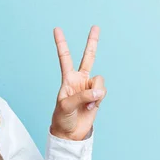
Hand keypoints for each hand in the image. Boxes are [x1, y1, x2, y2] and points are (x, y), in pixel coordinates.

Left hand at [49, 25, 106, 140]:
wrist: (70, 133)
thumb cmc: (62, 119)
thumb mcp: (66, 106)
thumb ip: (82, 96)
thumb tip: (99, 91)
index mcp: (67, 79)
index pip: (64, 57)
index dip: (61, 43)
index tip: (56, 29)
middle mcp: (79, 80)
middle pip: (88, 57)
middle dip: (92, 42)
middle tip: (95, 26)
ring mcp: (90, 87)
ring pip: (100, 80)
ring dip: (96, 92)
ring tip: (87, 104)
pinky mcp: (98, 96)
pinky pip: (103, 92)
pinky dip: (99, 99)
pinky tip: (92, 106)